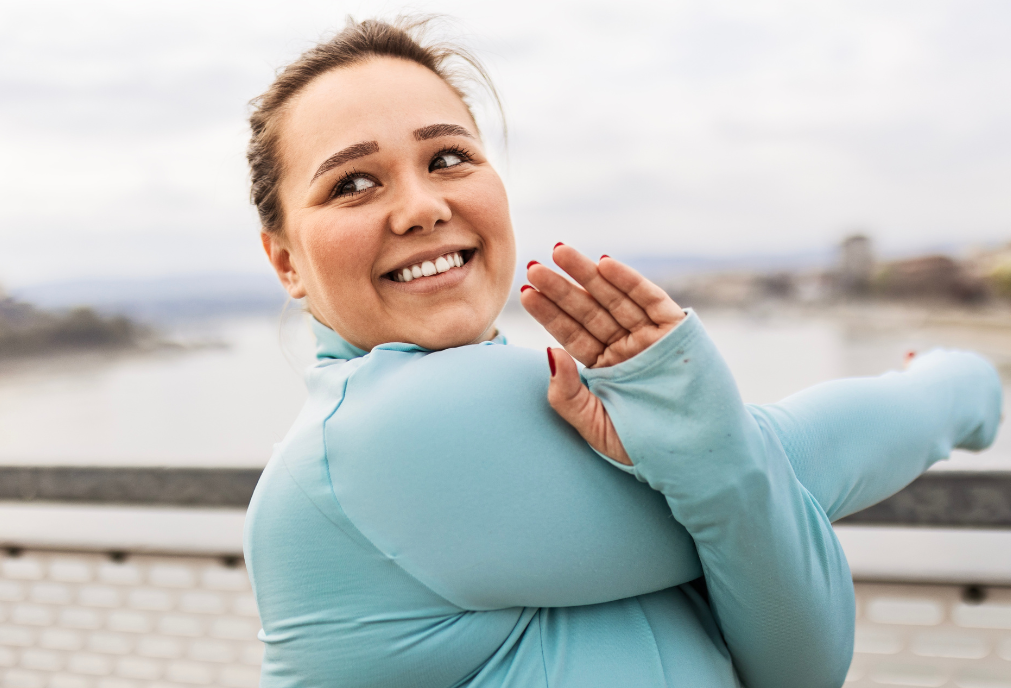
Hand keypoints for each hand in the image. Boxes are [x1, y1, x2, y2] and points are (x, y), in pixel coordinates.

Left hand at [520, 245, 685, 463]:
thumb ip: (568, 395)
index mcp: (604, 367)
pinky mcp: (677, 331)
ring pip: (614, 299)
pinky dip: (629, 281)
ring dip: (588, 275)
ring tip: (559, 253)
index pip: (571, 334)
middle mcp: (626, 347)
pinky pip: (650, 300)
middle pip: (588, 311)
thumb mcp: (595, 426)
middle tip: (534, 266)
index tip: (525, 293)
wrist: (698, 459)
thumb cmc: (645, 447)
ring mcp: (651, 337)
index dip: (549, 313)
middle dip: (562, 288)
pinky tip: (603, 264)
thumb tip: (550, 353)